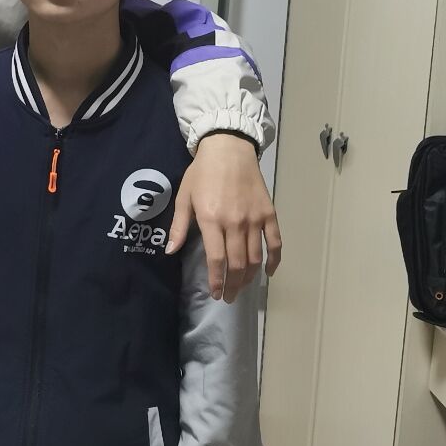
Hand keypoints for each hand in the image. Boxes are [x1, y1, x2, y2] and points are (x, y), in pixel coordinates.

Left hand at [169, 133, 281, 299]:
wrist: (228, 149)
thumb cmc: (201, 173)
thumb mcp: (184, 197)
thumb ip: (179, 226)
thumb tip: (170, 251)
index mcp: (211, 219)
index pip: (217, 260)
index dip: (217, 280)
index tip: (216, 294)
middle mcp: (235, 222)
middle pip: (237, 263)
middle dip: (232, 284)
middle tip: (228, 297)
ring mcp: (255, 219)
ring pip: (255, 257)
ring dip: (249, 277)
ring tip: (242, 287)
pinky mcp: (269, 214)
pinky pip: (275, 242)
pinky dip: (274, 260)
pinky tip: (269, 272)